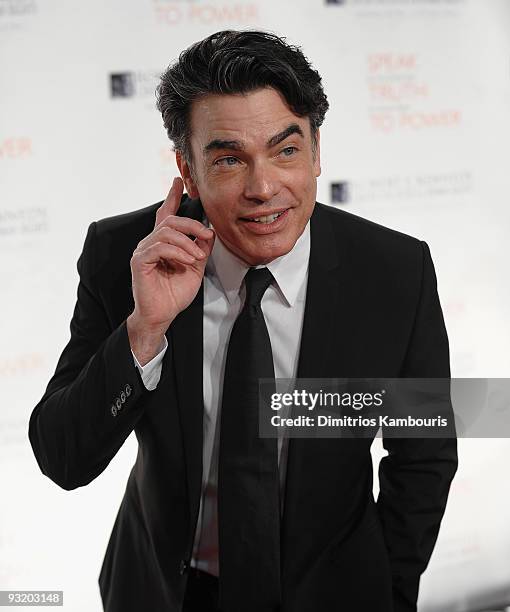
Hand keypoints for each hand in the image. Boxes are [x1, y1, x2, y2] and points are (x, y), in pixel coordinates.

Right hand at [127, 177, 213, 363]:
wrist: (163, 314)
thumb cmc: (174, 293)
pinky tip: (188, 260)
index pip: (165, 214)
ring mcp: (143, 251)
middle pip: (170, 220)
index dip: (172, 197)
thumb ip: (201, 248)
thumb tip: (210, 232)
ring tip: (198, 256)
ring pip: (166, 232)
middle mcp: (150, 242)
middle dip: (192, 224)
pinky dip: (177, 251)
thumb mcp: (195, 267)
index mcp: (163, 242)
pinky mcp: (139, 261)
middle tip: (207, 235)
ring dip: (187, 242)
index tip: (179, 182)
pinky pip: (159, 247)